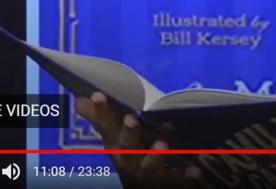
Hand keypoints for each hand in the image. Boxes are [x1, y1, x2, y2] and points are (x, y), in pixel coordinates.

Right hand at [75, 92, 201, 187]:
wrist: (145, 188)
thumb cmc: (130, 158)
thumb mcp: (116, 141)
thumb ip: (103, 120)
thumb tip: (80, 100)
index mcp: (117, 146)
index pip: (106, 127)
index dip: (101, 112)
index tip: (98, 94)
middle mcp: (129, 160)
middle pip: (126, 148)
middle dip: (128, 134)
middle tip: (132, 119)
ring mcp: (147, 174)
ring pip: (148, 166)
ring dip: (154, 155)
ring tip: (162, 143)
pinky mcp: (167, 183)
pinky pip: (176, 179)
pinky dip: (184, 175)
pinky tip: (195, 170)